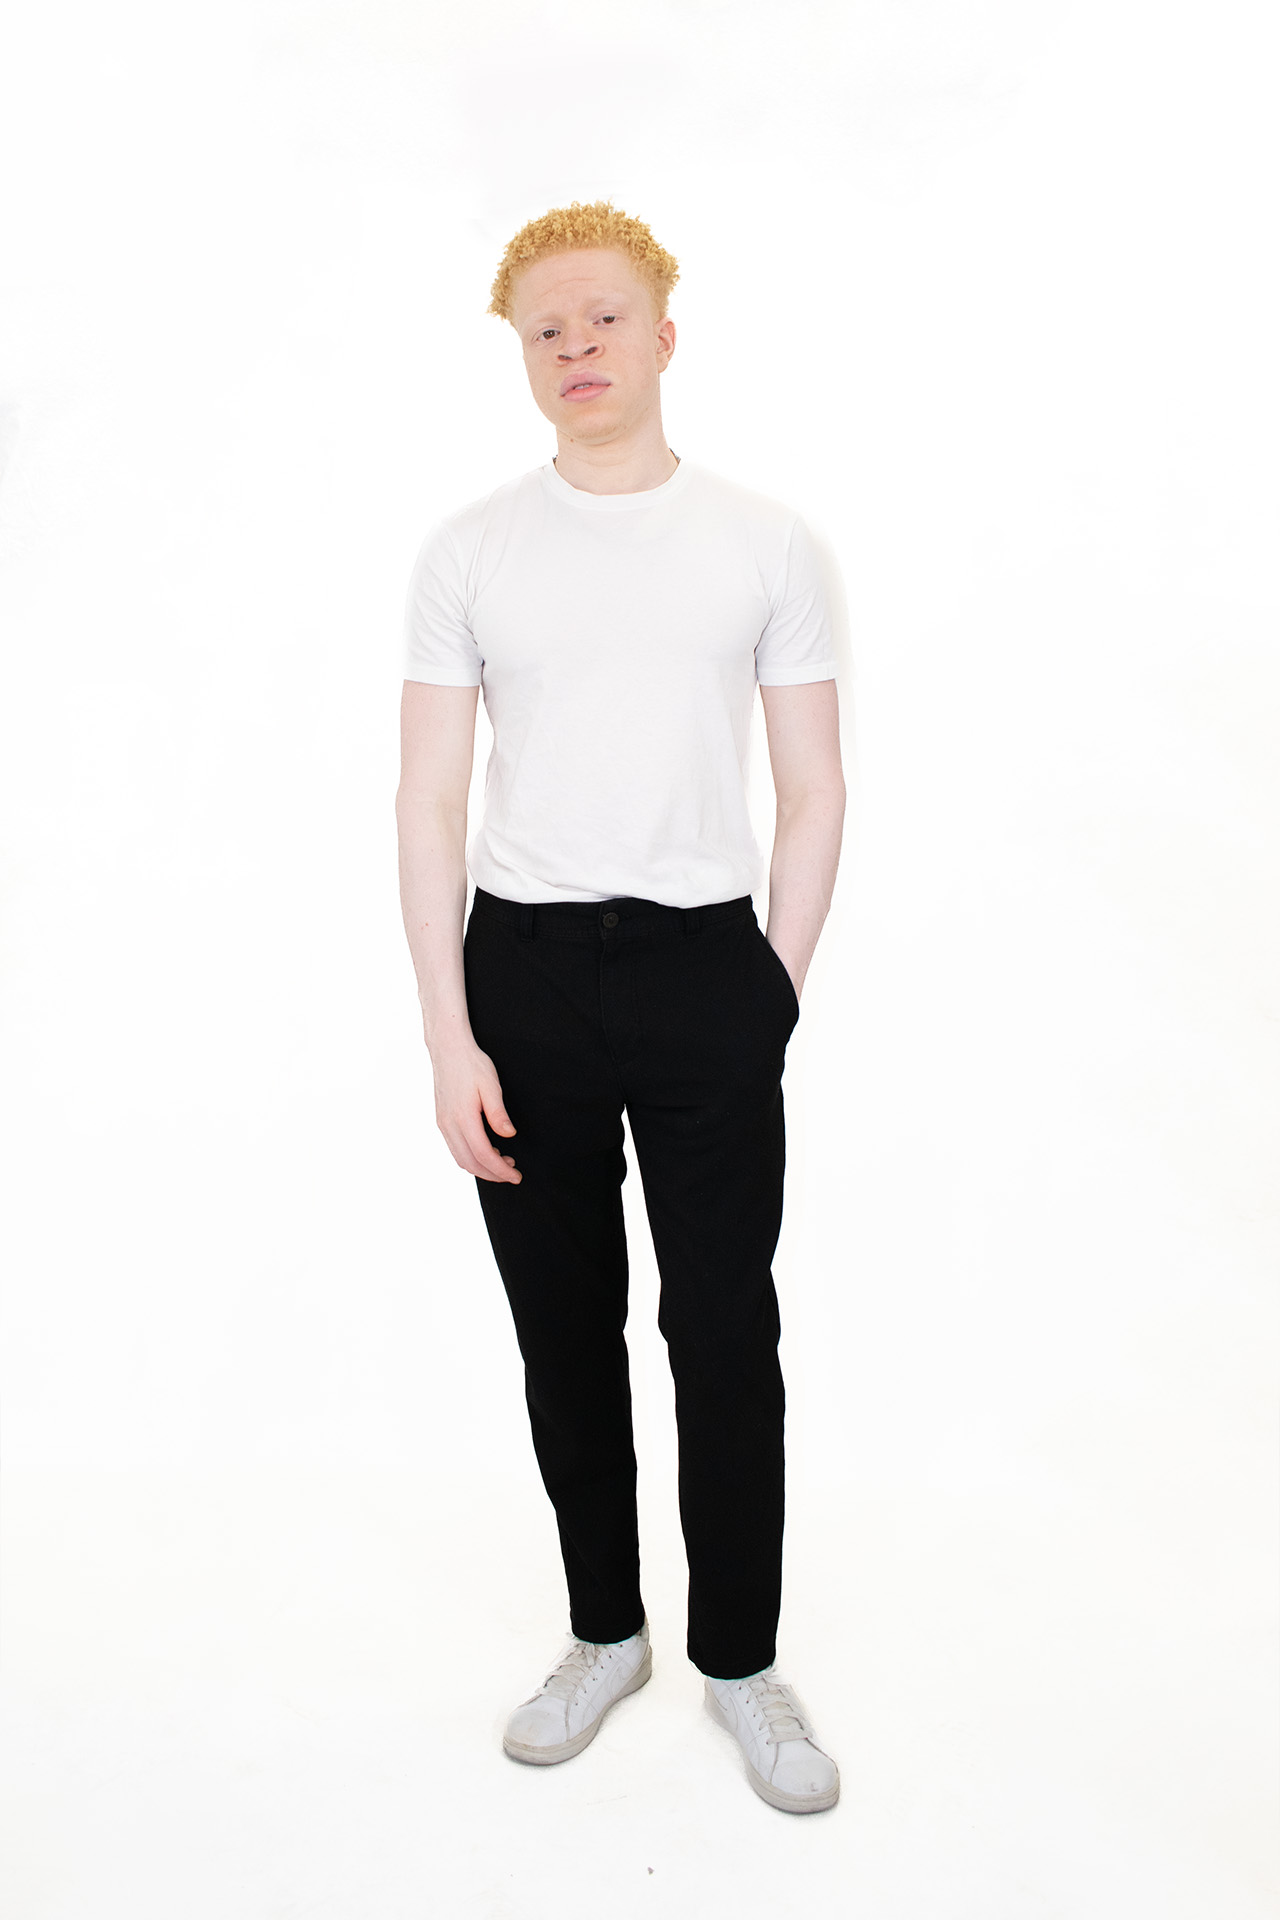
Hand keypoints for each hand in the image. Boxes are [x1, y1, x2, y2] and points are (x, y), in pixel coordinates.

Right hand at [431, 1037, 521, 1182]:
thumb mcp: (491, 1085)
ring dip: (481, 1167)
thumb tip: (509, 1135)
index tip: (516, 1175)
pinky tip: (486, 1150)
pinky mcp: (441, 1120)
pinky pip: (455, 1148)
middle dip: (492, 1174)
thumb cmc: (471, 1064)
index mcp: (463, 1117)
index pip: (484, 1155)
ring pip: (460, 1159)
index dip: (501, 1170)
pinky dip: (471, 1157)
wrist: (447, 1048)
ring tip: (502, 1162)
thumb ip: (498, 1113)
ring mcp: (443, 1123)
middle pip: (470, 1163)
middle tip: (512, 1173)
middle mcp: (449, 1124)